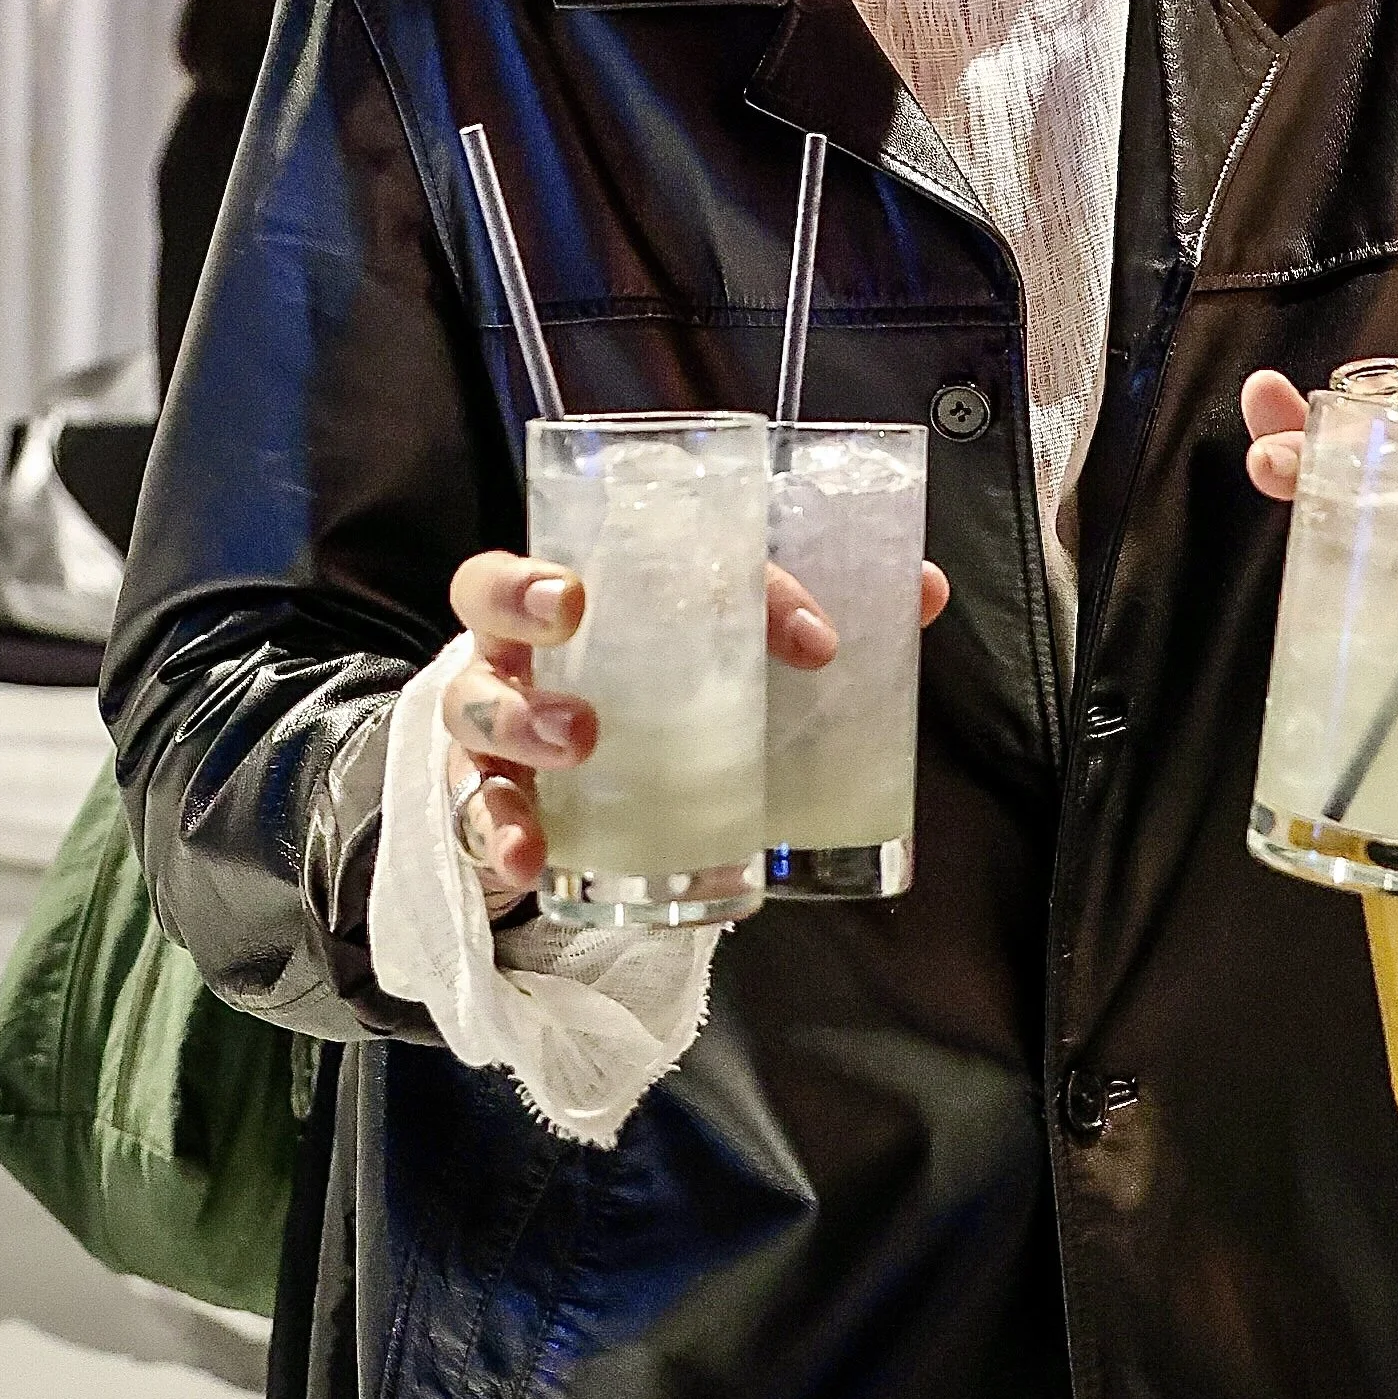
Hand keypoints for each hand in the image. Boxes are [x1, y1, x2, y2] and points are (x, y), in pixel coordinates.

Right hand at [440, 547, 949, 916]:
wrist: (564, 794)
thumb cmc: (650, 690)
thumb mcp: (721, 651)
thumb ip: (810, 618)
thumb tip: (923, 589)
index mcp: (579, 584)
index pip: (612, 542)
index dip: (678, 557)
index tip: (781, 618)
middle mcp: (519, 644)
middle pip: (487, 591)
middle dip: (525, 592)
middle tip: (575, 607)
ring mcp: (490, 721)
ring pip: (475, 701)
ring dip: (522, 716)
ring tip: (580, 740)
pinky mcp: (482, 801)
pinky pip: (474, 812)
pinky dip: (497, 834)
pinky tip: (531, 856)